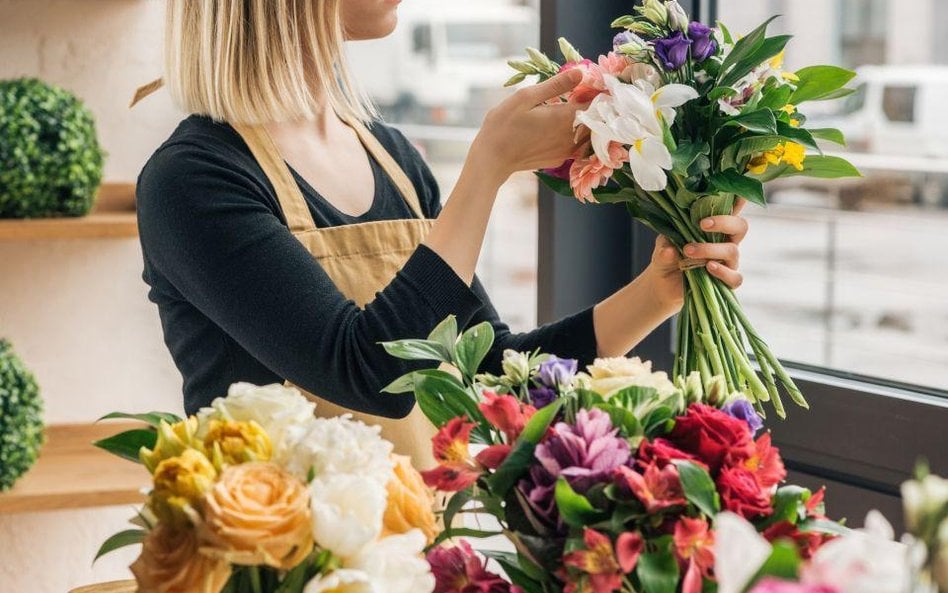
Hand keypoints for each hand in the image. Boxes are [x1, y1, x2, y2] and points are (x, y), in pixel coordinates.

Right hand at [469, 69, 586, 182]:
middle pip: (596, 119)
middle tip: (583, 93)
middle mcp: (571, 136)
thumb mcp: (526, 97)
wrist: (492, 160)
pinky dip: (576, 134)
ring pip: (588, 134)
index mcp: (565, 117)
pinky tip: (561, 127)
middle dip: (594, 106)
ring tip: (574, 108)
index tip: (592, 83)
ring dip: (586, 121)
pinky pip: (577, 145)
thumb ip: (556, 85)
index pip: (596, 103)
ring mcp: (567, 151)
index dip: (597, 91)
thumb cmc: (504, 125)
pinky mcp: (560, 159)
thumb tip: (581, 72)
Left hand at [646, 199, 748, 309]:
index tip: (737, 192)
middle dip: (724, 222)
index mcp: (713, 227)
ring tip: (688, 251)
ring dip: (710, 249)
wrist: (663, 283)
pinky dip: (723, 272)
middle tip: (702, 224)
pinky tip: (708, 267)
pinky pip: (735, 277)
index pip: (731, 209)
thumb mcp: (661, 246)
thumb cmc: (667, 257)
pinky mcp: (725, 280)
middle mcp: (725, 241)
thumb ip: (665, 245)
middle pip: (740, 226)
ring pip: (733, 251)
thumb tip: (671, 250)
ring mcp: (727, 261)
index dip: (738, 199)